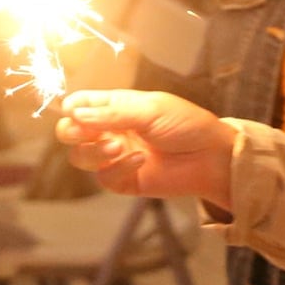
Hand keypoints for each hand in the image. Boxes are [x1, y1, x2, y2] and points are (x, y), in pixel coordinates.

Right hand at [56, 90, 236, 206]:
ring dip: (94, 151)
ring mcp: (116, 156)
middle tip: (84, 132)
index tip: (73, 110)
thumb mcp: (151, 110)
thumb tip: (75, 113)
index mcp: (117, 106)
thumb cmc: (187, 124)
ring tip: (118, 147)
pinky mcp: (125, 180)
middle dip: (71, 132)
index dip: (71, 106)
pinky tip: (139, 160)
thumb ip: (112, 114)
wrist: (212, 157)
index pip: (81, 103)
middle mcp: (112, 130)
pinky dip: (118, 169)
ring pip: (81, 157)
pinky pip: (104, 178)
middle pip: (71, 132)